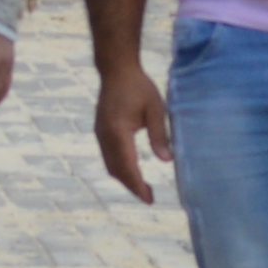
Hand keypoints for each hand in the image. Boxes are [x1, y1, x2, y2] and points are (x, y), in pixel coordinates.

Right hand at [93, 59, 167, 204]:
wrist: (116, 69)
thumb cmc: (139, 86)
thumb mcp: (155, 109)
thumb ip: (159, 135)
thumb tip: (167, 161)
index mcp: (118, 132)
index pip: (128, 166)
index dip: (138, 185)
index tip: (149, 198)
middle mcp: (105, 136)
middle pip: (116, 170)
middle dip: (132, 186)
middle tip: (149, 198)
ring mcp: (100, 134)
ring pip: (110, 165)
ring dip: (125, 179)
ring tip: (142, 188)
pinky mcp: (100, 131)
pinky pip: (108, 157)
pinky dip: (119, 168)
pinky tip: (132, 171)